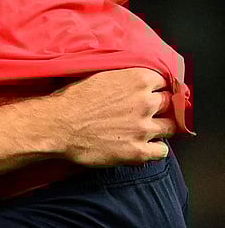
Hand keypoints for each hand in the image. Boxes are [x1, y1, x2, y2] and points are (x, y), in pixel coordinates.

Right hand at [47, 68, 174, 166]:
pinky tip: (144, 146)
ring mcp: (144, 128)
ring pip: (171, 127)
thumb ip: (122, 78)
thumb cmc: (70, 100)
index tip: (152, 92)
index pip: (164, 81)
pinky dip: (155, 149)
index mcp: (136, 79)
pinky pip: (162, 151)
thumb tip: (131, 81)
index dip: (156, 88)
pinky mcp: (138, 151)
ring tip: (146, 129)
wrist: (56, 126)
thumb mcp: (98, 76)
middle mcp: (146, 102)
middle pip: (170, 103)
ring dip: (160, 127)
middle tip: (147, 111)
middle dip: (161, 106)